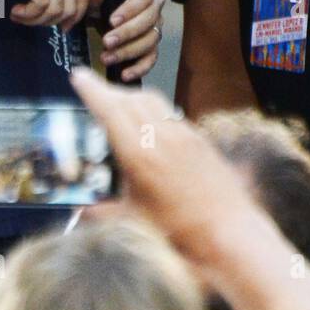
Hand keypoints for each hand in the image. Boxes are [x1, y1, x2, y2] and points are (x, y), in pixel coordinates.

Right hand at [0, 0, 90, 29]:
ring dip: (37, 20)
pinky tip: (16, 11)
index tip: (62, 27)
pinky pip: (42, 4)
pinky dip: (29, 14)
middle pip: (74, 6)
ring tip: (20, 16)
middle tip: (35, 22)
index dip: (77, 15)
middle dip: (56, 22)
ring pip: (57, 9)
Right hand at [69, 67, 309, 309]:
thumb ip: (104, 214)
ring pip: (152, 101)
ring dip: (131, 97)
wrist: (230, 232)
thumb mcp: (134, 223)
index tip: (78, 75)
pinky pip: (170, 113)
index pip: (110, 110)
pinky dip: (153, 110)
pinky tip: (149, 125)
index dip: (92, 90)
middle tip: (92, 89)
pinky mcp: (200, 139)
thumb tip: (83, 212)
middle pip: (130, 99)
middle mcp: (161, 137)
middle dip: (108, 91)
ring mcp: (184, 135)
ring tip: (118, 103)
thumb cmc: (180, 233)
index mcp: (139, 155)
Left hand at [91, 0, 165, 80]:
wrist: (94, 9)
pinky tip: (124, 74)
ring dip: (128, 51)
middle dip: (127, 33)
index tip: (112, 20)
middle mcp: (155, 3)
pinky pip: (151, 58)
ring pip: (150, 40)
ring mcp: (156, 25)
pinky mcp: (151, 44)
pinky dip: (139, 68)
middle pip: (150, 19)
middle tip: (107, 42)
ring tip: (106, 58)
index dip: (131, 8)